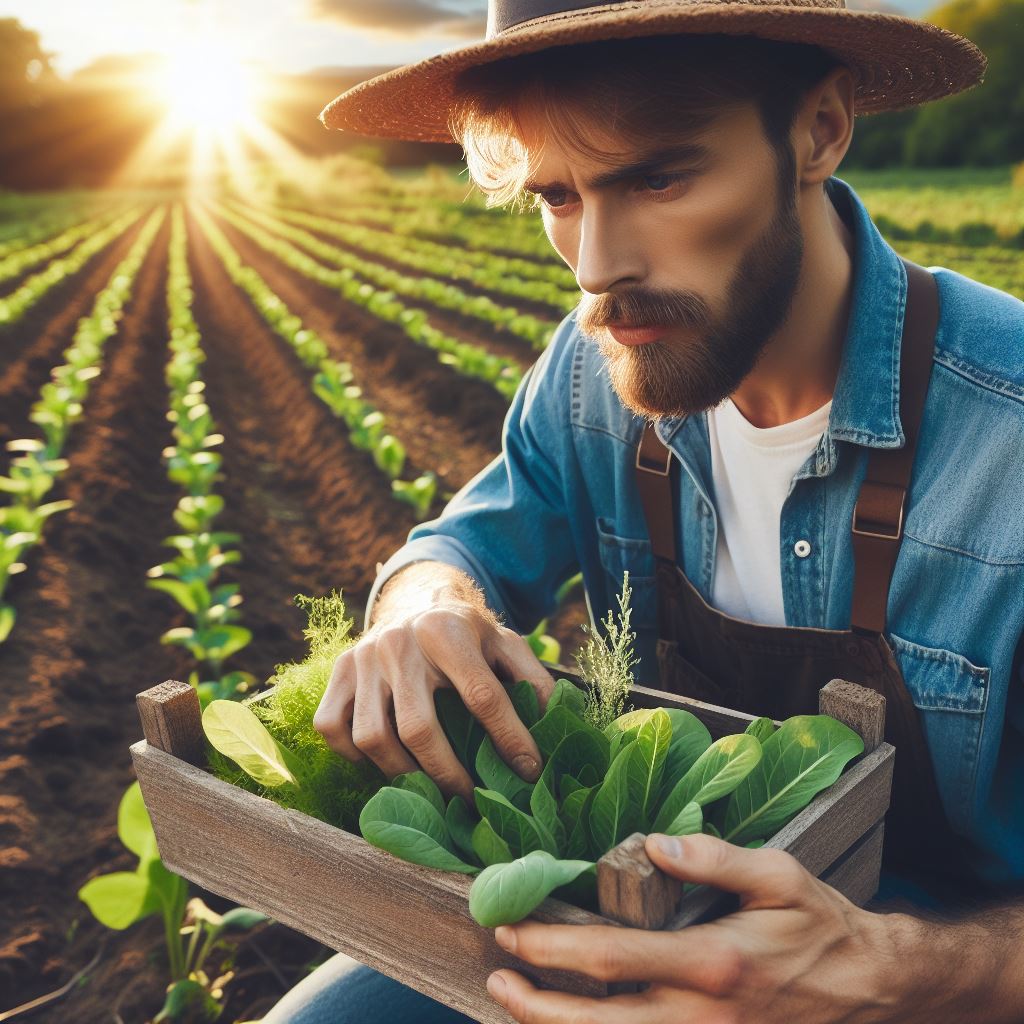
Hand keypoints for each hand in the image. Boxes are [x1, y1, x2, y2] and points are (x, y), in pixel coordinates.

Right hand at [313, 605, 553, 802]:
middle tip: (472, 799)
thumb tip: (553, 725)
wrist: (415, 603)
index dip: (509, 739)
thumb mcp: (506, 643)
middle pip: (418, 728)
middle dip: (449, 775)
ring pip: (372, 737)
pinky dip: (354, 756)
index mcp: (447, 629)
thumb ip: (533, 678)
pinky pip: (333, 729)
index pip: (481, 695)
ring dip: (403, 774)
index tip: (528, 772)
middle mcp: (399, 642)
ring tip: (431, 788)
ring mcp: (362, 659)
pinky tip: (386, 762)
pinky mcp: (337, 674)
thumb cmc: (466, 634)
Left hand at [486, 832, 906, 1023]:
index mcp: (712, 962)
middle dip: (536, 1004)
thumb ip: (714, 859)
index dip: (550, 949)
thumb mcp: (778, 875)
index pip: (610, 959)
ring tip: (516, 1005)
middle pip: (598, 1023)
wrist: (871, 991)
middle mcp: (702, 1015)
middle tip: (497, 977)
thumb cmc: (820, 927)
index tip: (512, 932)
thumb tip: (654, 844)